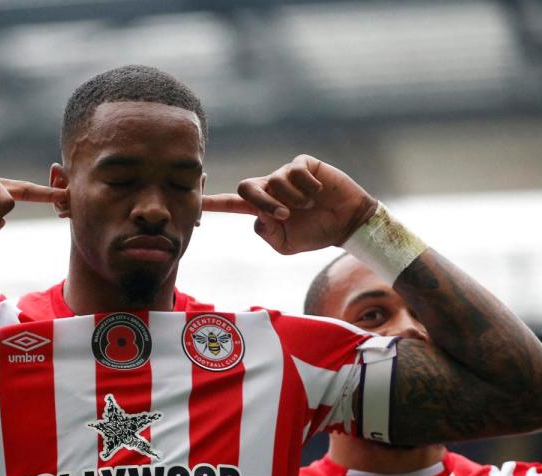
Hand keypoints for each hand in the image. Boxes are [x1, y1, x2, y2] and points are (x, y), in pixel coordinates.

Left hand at [202, 154, 377, 254]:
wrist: (347, 222)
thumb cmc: (315, 233)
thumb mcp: (286, 245)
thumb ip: (268, 233)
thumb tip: (259, 213)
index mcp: (261, 208)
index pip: (231, 203)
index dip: (212, 203)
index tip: (194, 201)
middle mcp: (270, 188)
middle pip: (247, 187)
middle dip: (263, 201)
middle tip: (285, 215)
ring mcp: (285, 175)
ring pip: (274, 182)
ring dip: (293, 199)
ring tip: (309, 205)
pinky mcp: (302, 164)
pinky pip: (295, 172)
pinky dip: (308, 187)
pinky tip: (318, 191)